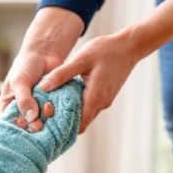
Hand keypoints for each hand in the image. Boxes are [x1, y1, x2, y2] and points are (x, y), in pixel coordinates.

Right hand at [0, 7, 81, 131]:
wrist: (44, 54)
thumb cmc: (25, 66)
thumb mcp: (19, 81)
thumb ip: (23, 100)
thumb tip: (31, 118)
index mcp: (8, 109)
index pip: (8, 127)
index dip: (16, 130)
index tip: (24, 124)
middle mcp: (22, 114)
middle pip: (26, 130)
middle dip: (34, 126)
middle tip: (39, 121)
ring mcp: (37, 113)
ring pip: (41, 125)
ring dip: (46, 120)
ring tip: (49, 107)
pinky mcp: (51, 109)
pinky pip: (53, 118)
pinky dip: (55, 115)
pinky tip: (55, 107)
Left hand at [37, 0, 172, 132]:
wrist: (129, 46)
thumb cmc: (106, 50)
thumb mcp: (81, 59)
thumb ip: (62, 74)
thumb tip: (43, 88)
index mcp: (95, 98)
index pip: (78, 125)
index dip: (63, 126)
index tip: (49, 116)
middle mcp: (101, 104)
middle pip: (80, 124)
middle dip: (64, 120)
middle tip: (48, 109)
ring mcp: (104, 101)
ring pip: (85, 116)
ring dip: (71, 112)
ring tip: (54, 103)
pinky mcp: (105, 97)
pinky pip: (89, 107)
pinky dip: (78, 105)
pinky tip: (67, 95)